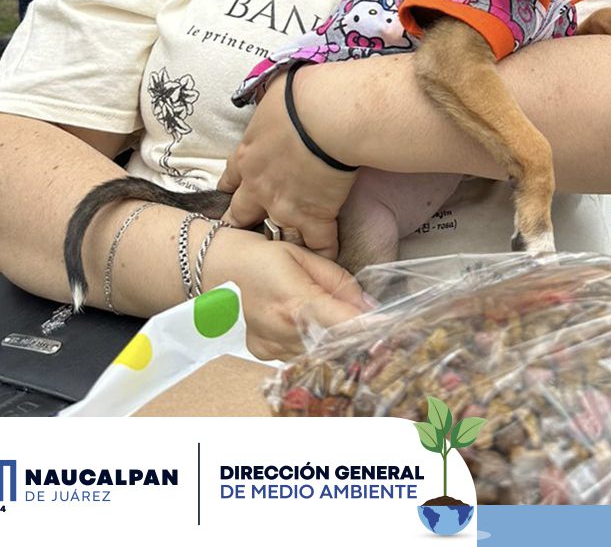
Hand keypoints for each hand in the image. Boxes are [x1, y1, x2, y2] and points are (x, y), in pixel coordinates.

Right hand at [207, 231, 371, 359]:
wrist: (219, 268)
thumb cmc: (264, 256)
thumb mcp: (306, 257)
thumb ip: (339, 283)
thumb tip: (369, 307)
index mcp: (296, 302)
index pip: (343, 324)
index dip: (370, 329)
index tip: (392, 330)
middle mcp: (281, 330)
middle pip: (332, 345)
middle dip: (355, 337)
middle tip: (375, 330)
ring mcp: (269, 345)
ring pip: (316, 353)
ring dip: (334, 342)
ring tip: (345, 326)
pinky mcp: (261, 352)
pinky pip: (297, 354)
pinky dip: (311, 344)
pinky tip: (311, 328)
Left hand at [218, 68, 358, 258]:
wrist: (324, 117)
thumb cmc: (299, 98)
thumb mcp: (273, 93)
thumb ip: (271, 103)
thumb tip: (279, 93)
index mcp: (247, 156)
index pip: (231, 179)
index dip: (231, 188)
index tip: (232, 195)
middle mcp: (259, 188)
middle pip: (243, 215)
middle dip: (244, 226)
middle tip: (245, 238)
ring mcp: (286, 206)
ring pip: (278, 235)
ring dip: (283, 244)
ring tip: (286, 258)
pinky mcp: (315, 216)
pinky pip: (320, 244)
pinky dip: (325, 253)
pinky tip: (328, 263)